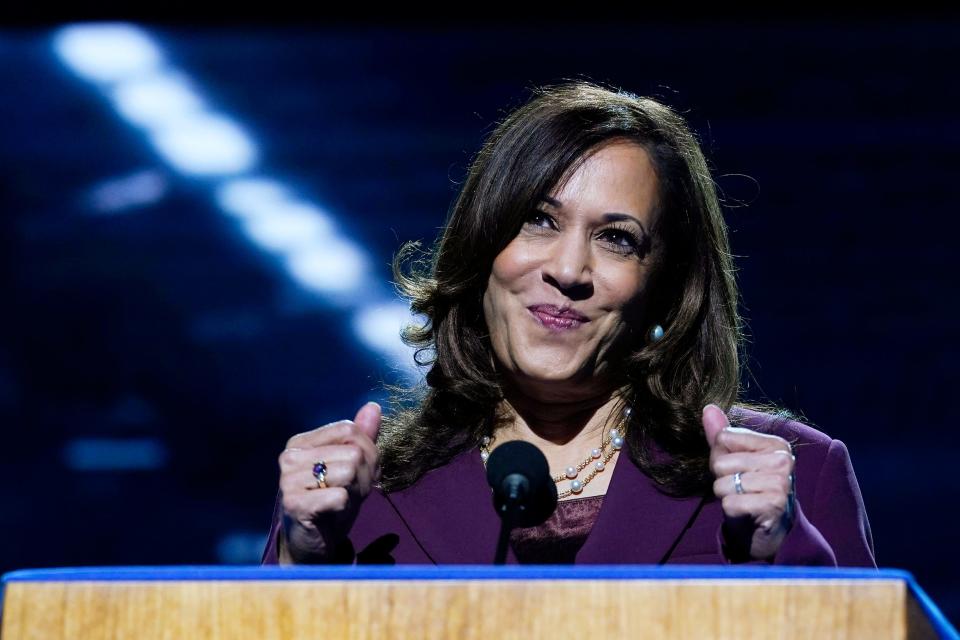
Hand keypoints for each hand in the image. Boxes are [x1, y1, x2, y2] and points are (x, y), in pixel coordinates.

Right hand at [277, 401, 381, 562]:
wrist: (312, 544)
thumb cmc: (332, 502)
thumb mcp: (352, 467)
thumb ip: (362, 437)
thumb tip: (374, 406)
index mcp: (301, 442)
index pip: (349, 430)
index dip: (367, 453)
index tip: (359, 474)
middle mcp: (290, 457)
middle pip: (354, 452)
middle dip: (364, 477)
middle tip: (349, 494)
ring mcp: (288, 480)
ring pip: (349, 471)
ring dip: (355, 492)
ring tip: (341, 502)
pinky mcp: (294, 503)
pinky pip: (339, 496)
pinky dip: (344, 507)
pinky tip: (331, 513)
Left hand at [702, 403, 795, 560]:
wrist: (767, 530)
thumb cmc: (749, 489)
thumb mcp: (734, 460)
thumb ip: (721, 435)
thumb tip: (708, 407)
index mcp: (776, 444)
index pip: (724, 438)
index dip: (721, 457)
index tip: (738, 470)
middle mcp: (783, 461)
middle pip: (721, 462)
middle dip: (723, 479)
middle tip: (741, 489)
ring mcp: (780, 483)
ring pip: (723, 483)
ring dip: (727, 495)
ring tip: (744, 499)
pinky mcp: (773, 506)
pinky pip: (730, 503)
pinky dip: (731, 510)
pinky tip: (747, 512)